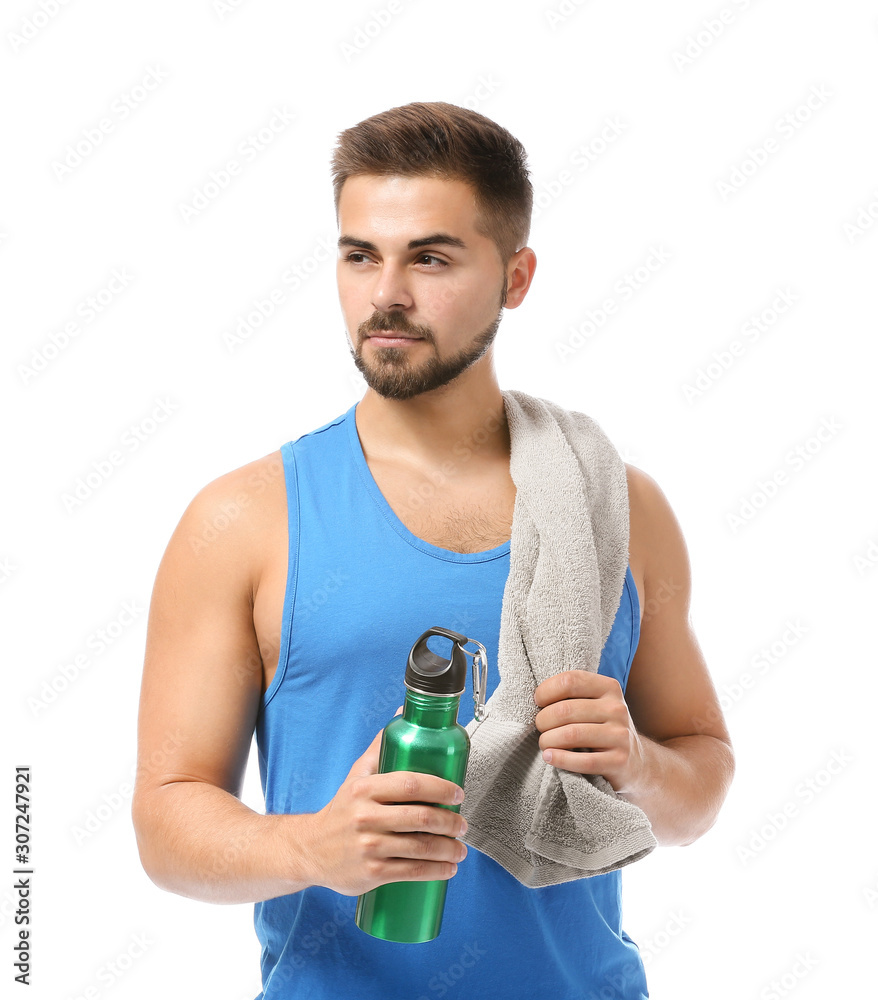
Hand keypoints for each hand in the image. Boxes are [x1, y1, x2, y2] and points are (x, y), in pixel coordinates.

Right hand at [303, 728, 468, 896]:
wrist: (310, 850)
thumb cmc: (341, 810)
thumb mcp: (356, 775)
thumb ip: (379, 747)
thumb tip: (402, 712)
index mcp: (364, 789)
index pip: (411, 784)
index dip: (440, 788)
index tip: (458, 793)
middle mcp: (365, 817)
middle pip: (420, 817)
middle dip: (450, 822)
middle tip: (462, 825)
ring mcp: (368, 846)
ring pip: (420, 847)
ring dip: (449, 849)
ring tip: (460, 849)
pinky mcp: (371, 873)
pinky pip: (412, 872)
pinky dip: (437, 871)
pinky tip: (448, 869)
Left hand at [533, 670, 646, 793]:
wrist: (635, 762)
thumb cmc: (602, 728)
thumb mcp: (594, 704)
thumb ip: (571, 696)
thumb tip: (537, 698)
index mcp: (609, 688)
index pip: (570, 681)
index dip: (546, 691)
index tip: (538, 702)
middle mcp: (617, 708)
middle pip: (566, 710)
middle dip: (543, 720)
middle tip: (540, 728)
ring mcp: (620, 735)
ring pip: (572, 734)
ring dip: (548, 741)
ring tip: (544, 744)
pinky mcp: (620, 761)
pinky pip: (583, 761)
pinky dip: (560, 759)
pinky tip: (549, 757)